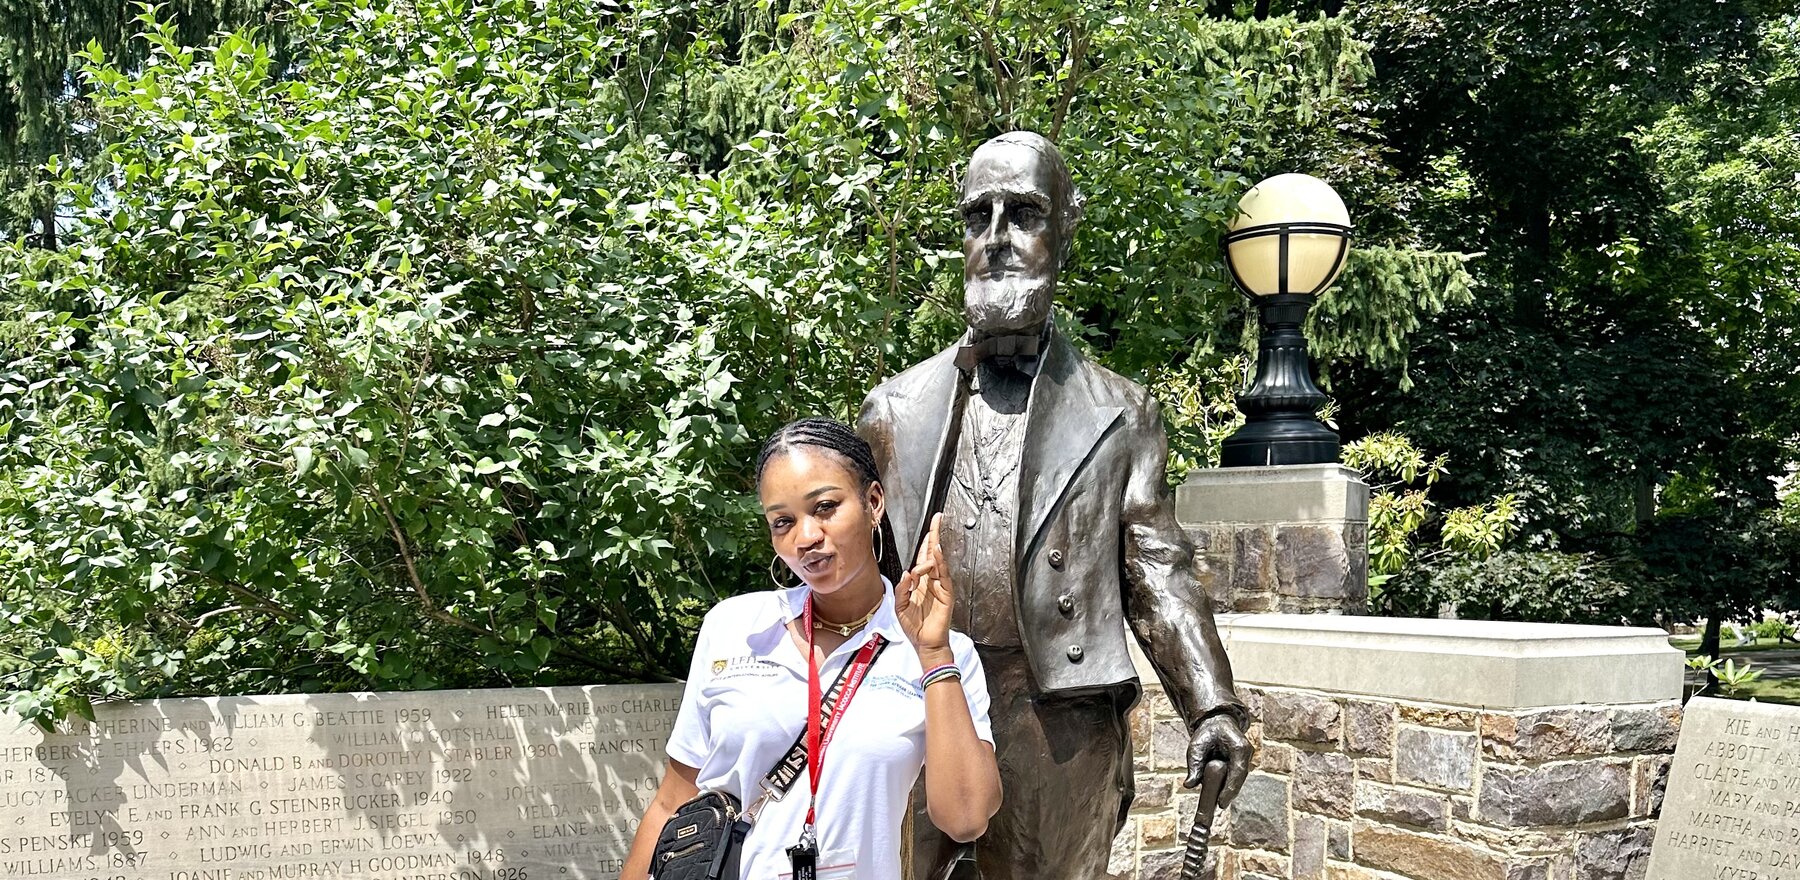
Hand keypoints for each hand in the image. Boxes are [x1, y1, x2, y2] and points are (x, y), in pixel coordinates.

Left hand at [896, 513, 953, 656]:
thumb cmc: (914, 626)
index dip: (926, 542)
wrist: (925, 643)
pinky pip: (944, 575)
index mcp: (920, 582)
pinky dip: (941, 563)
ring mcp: (940, 586)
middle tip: (938, 519)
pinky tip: (938, 553)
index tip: (929, 528)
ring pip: (938, 561)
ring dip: (936, 546)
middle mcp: (931, 581)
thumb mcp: (900, 605)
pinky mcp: (946, 594)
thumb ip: (902, 588)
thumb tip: (907, 573)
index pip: (923, 557)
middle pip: (933, 553)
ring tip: (935, 531)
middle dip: (935, 536)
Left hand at [1186, 714, 1251, 806]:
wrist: (1216, 723)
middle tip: (1218, 806)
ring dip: (1228, 791)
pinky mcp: (1241, 765)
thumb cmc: (1207, 733)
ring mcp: (1245, 760)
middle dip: (1229, 793)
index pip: (1237, 772)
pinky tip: (1219, 796)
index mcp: (1239, 747)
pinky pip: (1235, 778)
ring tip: (1217, 803)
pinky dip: (1227, 786)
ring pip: (1238, 780)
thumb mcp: (1196, 746)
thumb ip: (1194, 765)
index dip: (1230, 789)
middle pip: (1239, 779)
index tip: (1221, 803)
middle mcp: (1247, 754)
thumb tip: (1189, 785)